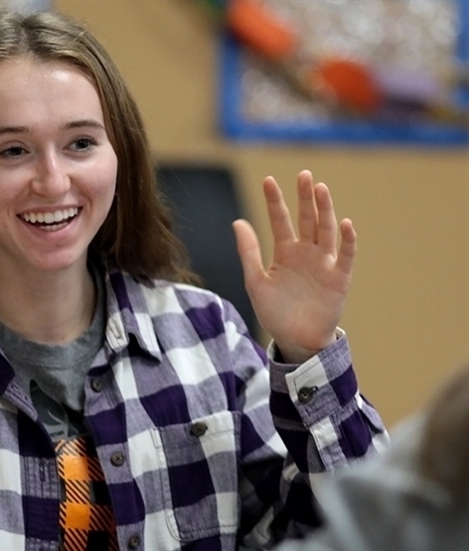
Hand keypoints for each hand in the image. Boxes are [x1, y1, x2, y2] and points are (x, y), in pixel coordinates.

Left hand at [232, 170, 355, 362]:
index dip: (275, 201)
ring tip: (321, 189)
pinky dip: (347, 240)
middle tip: (304, 175)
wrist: (295, 340)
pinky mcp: (339, 278)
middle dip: (305, 198)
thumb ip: (249, 252)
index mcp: (285, 252)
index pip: (280, 221)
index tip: (268, 180)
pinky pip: (345, 256)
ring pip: (326, 231)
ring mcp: (324, 263)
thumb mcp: (256, 281)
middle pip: (306, 219)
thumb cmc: (275, 312)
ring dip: (325, 210)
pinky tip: (345, 223)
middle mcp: (306, 253)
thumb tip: (238, 222)